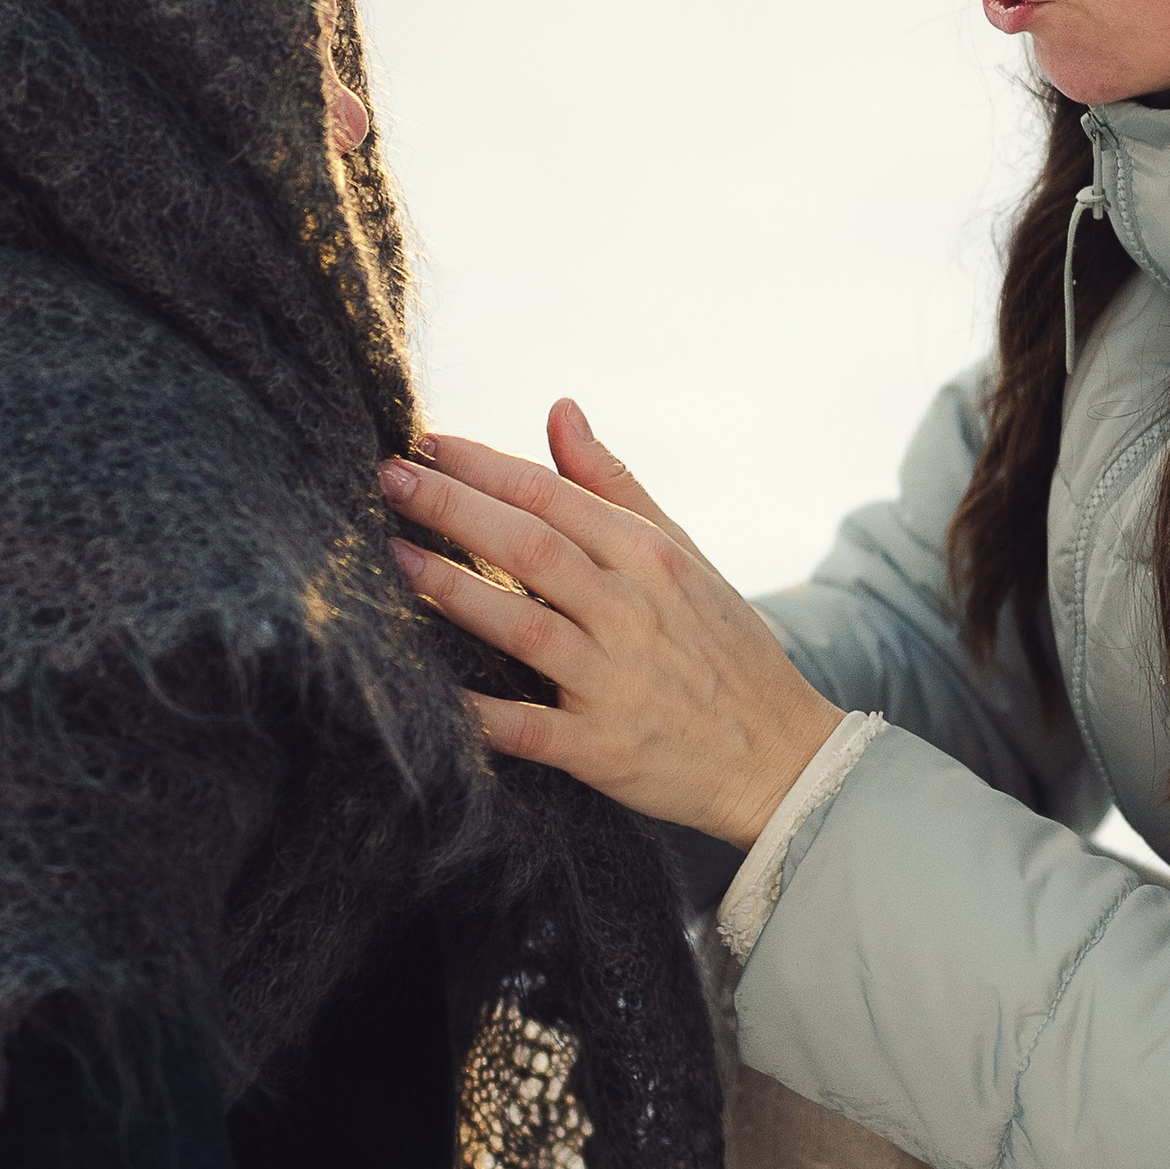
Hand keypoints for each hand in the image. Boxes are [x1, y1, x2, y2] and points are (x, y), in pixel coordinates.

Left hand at [380, 400, 842, 846]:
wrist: (782, 758)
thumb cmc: (722, 648)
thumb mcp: (682, 554)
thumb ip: (614, 484)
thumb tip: (560, 410)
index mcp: (649, 557)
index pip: (551, 495)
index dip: (483, 465)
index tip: (424, 441)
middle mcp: (632, 611)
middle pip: (531, 547)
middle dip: (454, 507)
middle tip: (387, 477)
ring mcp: (616, 682)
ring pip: (524, 626)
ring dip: (455, 589)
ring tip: (393, 557)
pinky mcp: (603, 749)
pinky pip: (530, 729)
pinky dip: (480, 713)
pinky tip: (430, 692)